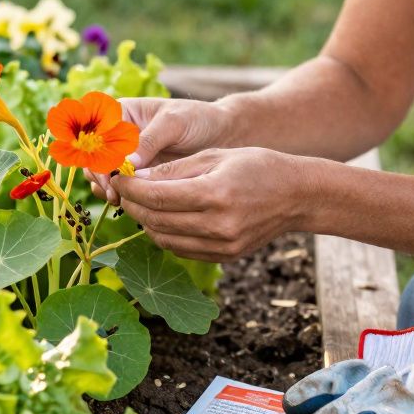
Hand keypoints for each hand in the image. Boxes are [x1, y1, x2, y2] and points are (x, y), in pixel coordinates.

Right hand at [87, 97, 235, 202]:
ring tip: (120, 200)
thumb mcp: (174, 122)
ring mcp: (126, 157)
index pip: (97, 134)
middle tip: (115, 193)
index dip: (98, 154)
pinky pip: (120, 187)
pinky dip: (120, 196)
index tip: (110, 174)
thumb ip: (150, 139)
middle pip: (95, 157)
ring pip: (103, 175)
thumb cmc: (198, 119)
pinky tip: (129, 203)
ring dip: (107, 188)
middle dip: (100, 176)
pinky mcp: (137, 175)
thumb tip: (127, 163)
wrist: (221, 135)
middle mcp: (119, 135)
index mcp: (122, 114)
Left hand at [112, 147, 308, 262]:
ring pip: (164, 239)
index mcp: (215, 193)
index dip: (129, 188)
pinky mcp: (224, 257)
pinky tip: (162, 217)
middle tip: (122, 190)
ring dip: (145, 221)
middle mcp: (218, 225)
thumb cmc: (256, 166)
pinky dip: (164, 234)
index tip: (116, 177)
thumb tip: (135, 177)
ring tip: (140, 203)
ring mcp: (222, 245)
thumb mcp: (215, 156)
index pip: (157, 196)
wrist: (296, 196)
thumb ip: (173, 170)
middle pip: (156, 220)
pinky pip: (180, 249)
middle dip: (132, 204)